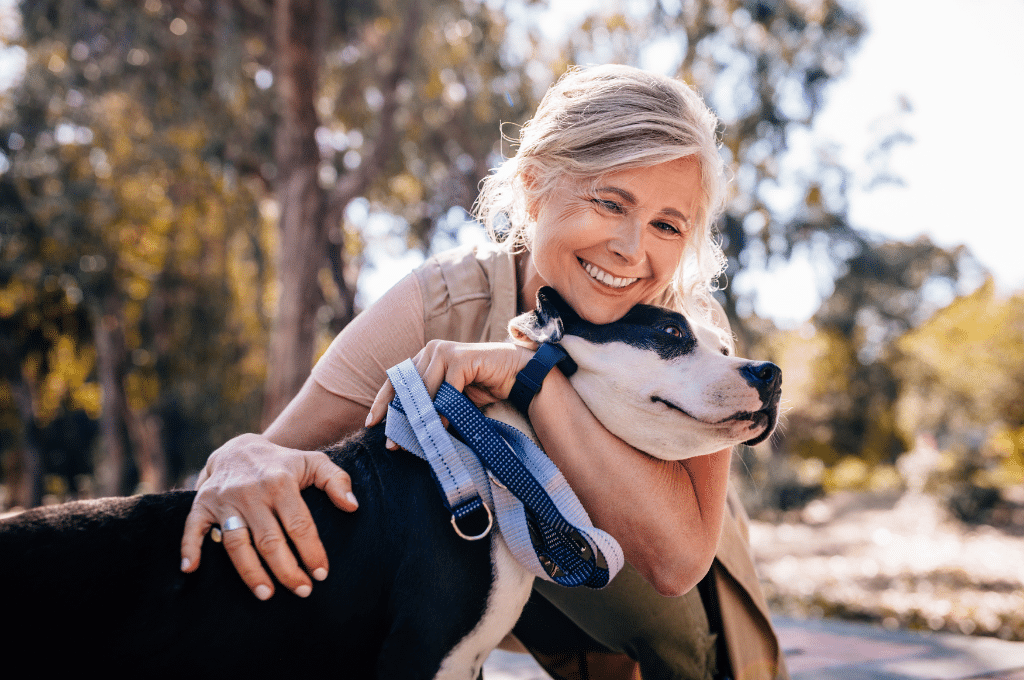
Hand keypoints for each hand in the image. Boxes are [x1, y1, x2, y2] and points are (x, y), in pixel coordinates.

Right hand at [180, 433, 358, 599]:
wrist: (240, 448)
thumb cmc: (283, 463)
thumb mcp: (314, 462)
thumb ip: (337, 481)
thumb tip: (353, 507)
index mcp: (281, 483)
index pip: (299, 524)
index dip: (311, 551)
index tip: (321, 573)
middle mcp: (252, 492)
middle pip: (269, 540)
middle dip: (287, 570)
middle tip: (302, 591)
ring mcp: (225, 499)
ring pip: (237, 543)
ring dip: (250, 572)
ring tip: (266, 594)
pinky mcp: (202, 504)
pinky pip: (192, 528)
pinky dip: (189, 548)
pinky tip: (191, 570)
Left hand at [365, 340, 531, 427]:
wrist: (516, 374)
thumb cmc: (483, 386)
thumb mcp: (450, 398)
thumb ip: (429, 405)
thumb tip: (404, 431)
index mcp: (425, 357)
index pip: (396, 380)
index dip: (383, 402)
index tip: (371, 423)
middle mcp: (431, 350)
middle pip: (407, 387)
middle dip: (399, 417)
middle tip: (392, 443)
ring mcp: (445, 351)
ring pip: (424, 389)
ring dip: (420, 417)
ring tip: (415, 440)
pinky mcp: (461, 358)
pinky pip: (446, 389)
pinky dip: (443, 410)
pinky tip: (441, 428)